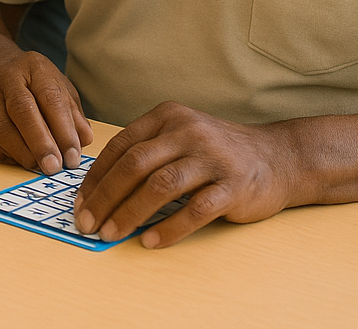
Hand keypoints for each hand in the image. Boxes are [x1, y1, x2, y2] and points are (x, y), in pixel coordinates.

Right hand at [0, 43, 93, 174]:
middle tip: (53, 168)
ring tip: (36, 167)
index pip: (51, 98)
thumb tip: (84, 140)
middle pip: (22, 110)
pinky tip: (15, 160)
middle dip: (40, 143)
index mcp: (35, 67)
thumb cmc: (31, 83)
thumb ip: (72, 113)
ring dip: (20, 152)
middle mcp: (7, 77)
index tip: (73, 157)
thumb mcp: (57, 86)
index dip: (63, 130)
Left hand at [72, 101, 299, 248]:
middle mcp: (188, 131)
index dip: (97, 176)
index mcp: (168, 116)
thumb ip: (147, 152)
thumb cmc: (217, 152)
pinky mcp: (233, 185)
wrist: (278, 158)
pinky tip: (150, 241)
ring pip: (160, 186)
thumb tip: (99, 189)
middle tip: (87, 223)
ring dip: (130, 213)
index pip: (122, 146)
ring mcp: (212, 157)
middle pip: (135, 165)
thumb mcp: (180, 136)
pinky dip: (169, 228)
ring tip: (110, 234)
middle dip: (105, 197)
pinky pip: (195, 210)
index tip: (79, 202)